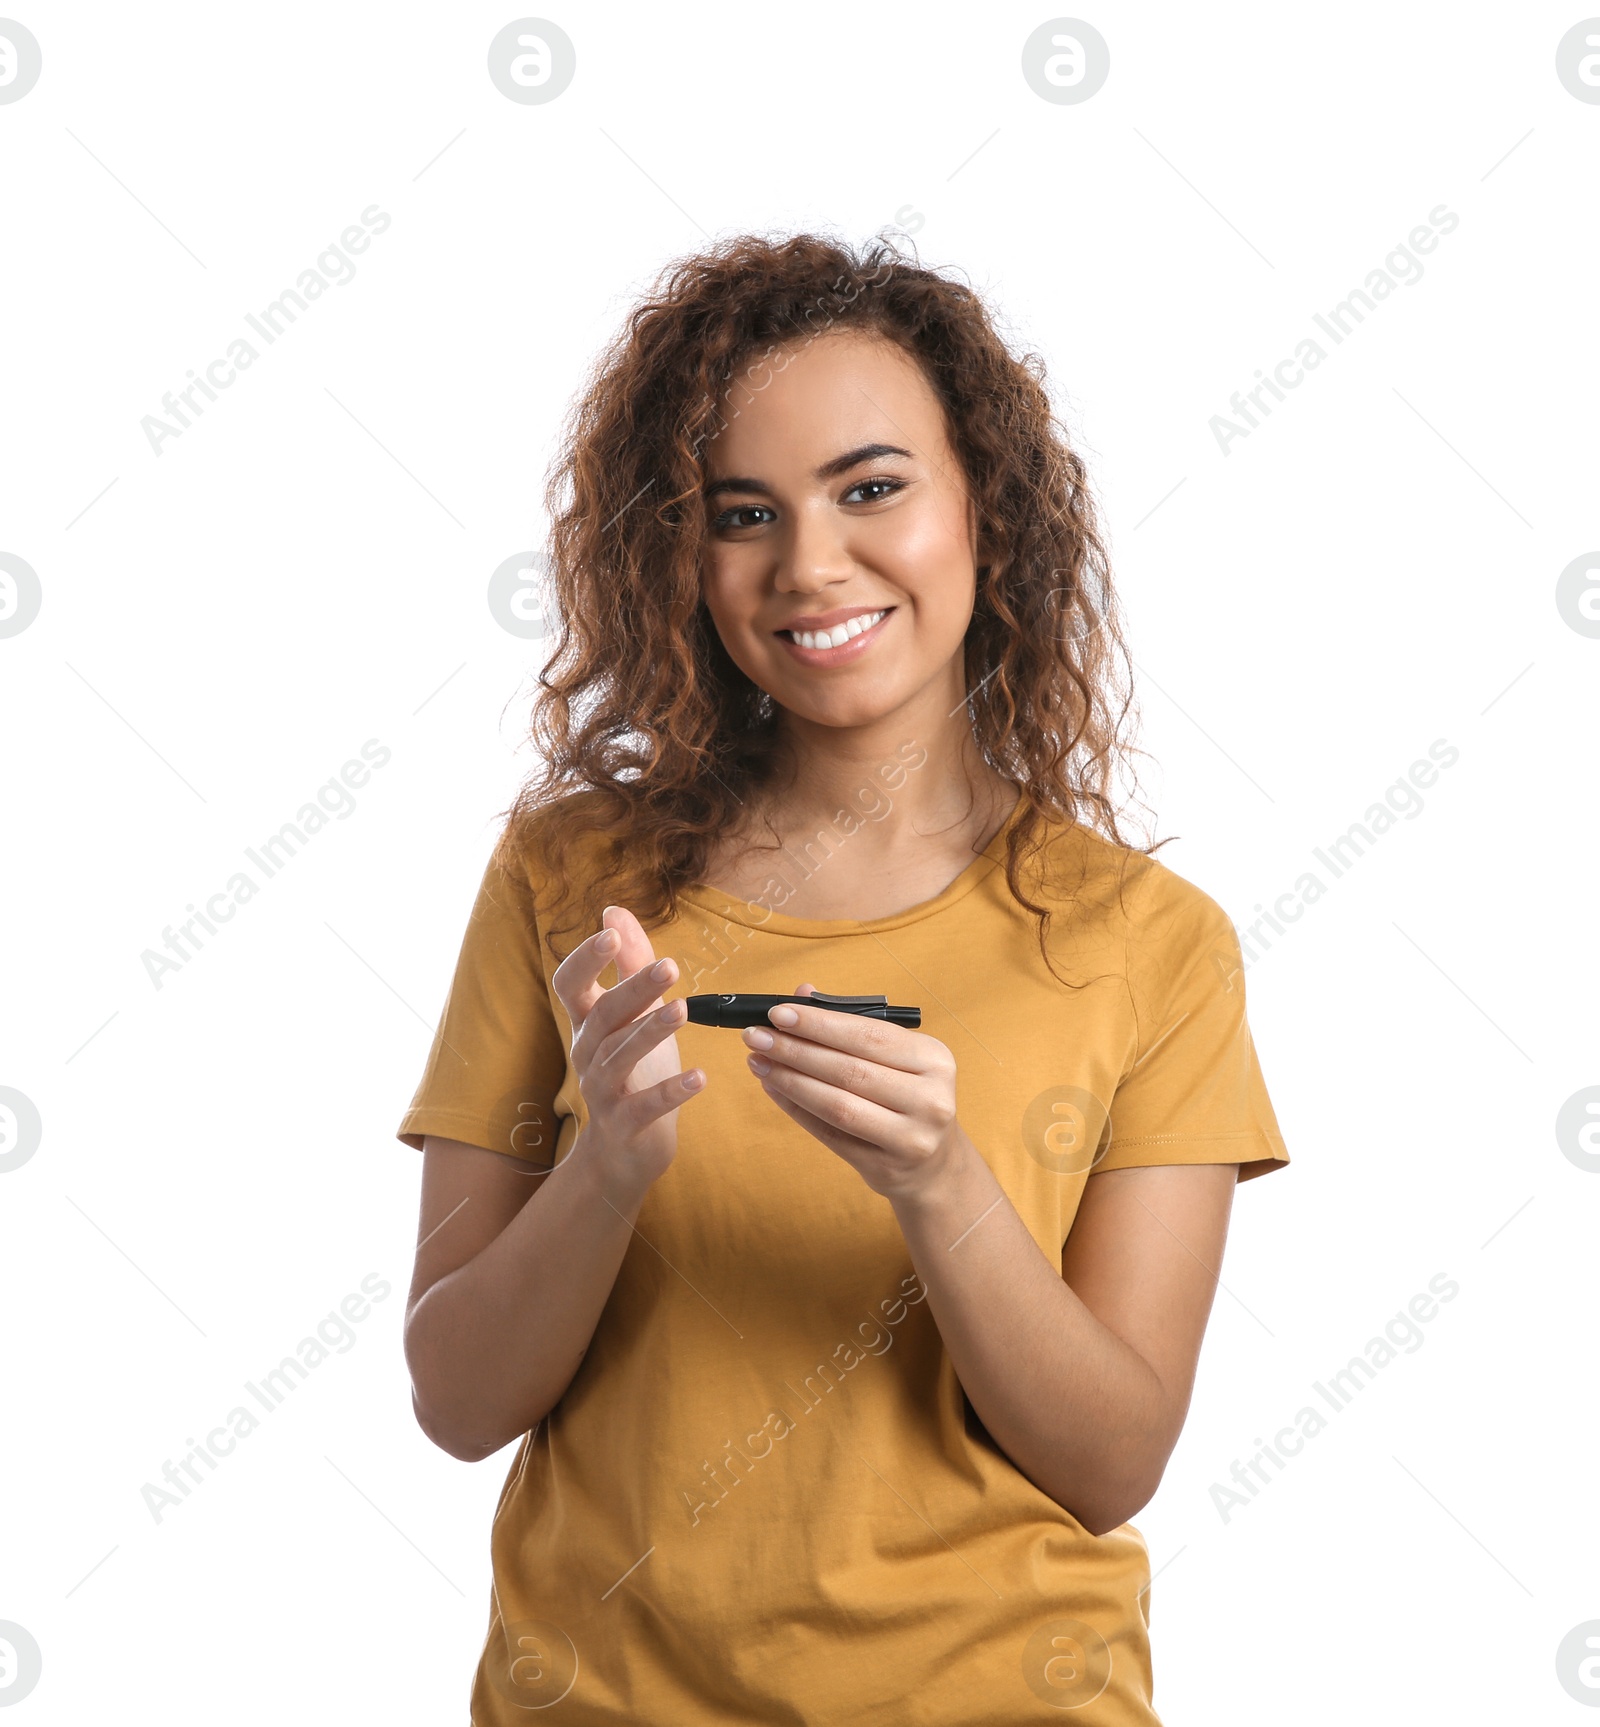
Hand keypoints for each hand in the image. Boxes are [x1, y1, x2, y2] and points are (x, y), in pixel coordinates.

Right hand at [549, 905, 703, 1206]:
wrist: (622, 1150)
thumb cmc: (633, 1070)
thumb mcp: (633, 1014)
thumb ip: (628, 963)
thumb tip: (614, 910)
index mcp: (587, 1023)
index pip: (568, 984)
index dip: (584, 959)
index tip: (610, 933)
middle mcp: (586, 1053)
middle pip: (602, 1016)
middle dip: (633, 989)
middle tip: (669, 967)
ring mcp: (602, 1091)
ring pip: (618, 1058)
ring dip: (650, 1032)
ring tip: (683, 1010)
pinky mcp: (624, 1125)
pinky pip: (644, 1106)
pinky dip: (671, 1091)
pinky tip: (700, 1078)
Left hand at [741, 982, 968, 1201]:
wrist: (933, 1163)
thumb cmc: (907, 1096)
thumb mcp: (896, 1057)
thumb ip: (851, 1026)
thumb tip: (802, 993)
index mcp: (934, 1059)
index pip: (869, 1035)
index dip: (819, 1023)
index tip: (778, 1013)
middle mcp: (930, 1098)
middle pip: (849, 1069)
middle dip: (795, 1049)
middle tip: (756, 1035)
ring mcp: (910, 1137)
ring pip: (836, 1104)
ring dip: (790, 1079)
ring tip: (758, 1061)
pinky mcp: (885, 1167)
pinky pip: (829, 1133)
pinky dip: (796, 1108)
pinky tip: (773, 1088)